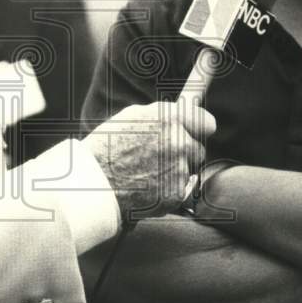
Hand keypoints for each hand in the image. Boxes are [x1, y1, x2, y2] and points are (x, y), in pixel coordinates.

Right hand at [83, 101, 216, 221]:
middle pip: (199, 148)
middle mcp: (178, 141)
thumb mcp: (132, 117)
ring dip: (176, 171)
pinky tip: (149, 187)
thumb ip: (163, 114)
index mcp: (169, 118)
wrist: (94, 183)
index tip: (198, 131)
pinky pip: (183, 190)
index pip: (207, 122)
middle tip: (160, 156)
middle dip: (185, 152)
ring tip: (148, 173)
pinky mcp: (177, 193)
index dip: (201, 127)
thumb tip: (184, 109)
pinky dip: (170, 191)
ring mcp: (180, 169)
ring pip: (190, 170)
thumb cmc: (107, 147)